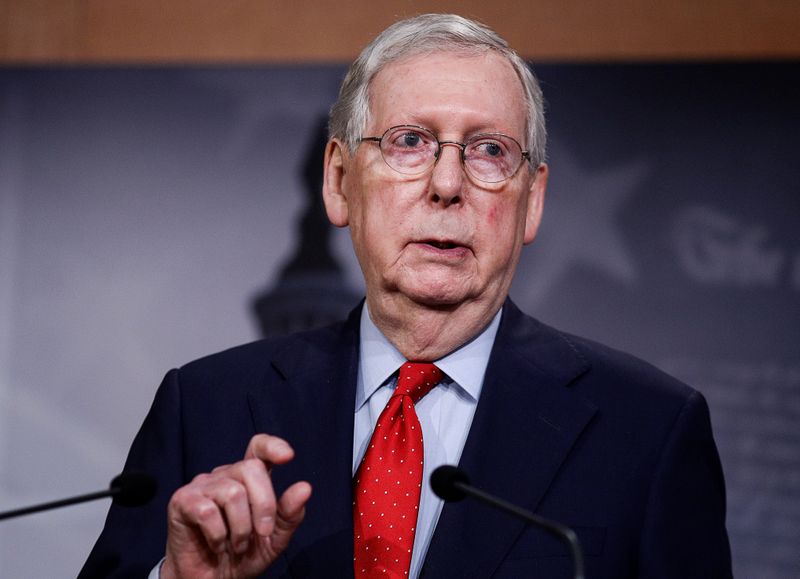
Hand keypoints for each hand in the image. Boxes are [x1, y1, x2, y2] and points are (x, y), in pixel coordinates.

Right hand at [161, 434, 311, 578]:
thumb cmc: (242, 556)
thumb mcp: (274, 538)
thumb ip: (289, 514)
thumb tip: (305, 487)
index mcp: (248, 479)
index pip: (258, 447)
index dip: (272, 446)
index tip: (288, 457)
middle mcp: (224, 476)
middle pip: (252, 469)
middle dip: (265, 505)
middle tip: (262, 533)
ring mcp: (202, 486)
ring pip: (232, 492)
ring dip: (241, 528)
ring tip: (236, 545)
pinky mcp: (182, 502)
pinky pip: (207, 511)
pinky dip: (218, 535)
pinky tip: (216, 545)